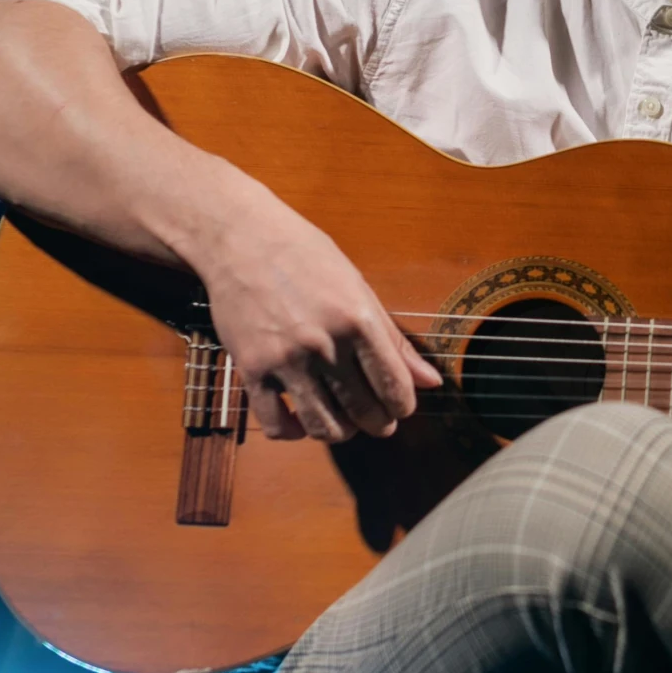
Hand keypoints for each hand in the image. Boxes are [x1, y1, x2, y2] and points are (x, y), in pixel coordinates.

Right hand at [193, 178, 440, 442]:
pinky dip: (291, 432)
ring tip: (343, 424)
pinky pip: (274, 424)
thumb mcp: (358, 289)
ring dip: (340, 433)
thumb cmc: (306, 258)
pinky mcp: (250, 369)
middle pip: (362, 411)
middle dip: (378, 424)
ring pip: (322, 427)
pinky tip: (300, 420)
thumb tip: (431, 381)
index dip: (403, 406)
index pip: (394, 386)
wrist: (241, 239)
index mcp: (357, 320)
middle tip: (377, 421)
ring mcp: (285, 360)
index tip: (400, 407)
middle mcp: (324, 344)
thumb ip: (393, 339)